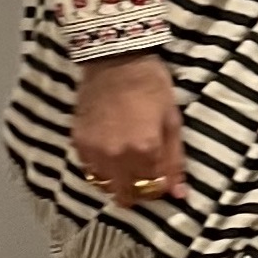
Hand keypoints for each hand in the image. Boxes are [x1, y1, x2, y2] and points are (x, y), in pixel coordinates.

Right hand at [72, 51, 183, 202]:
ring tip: (127, 167)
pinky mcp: (78, 143)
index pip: (153, 189)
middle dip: (139, 191)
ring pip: (106, 187)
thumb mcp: (172, 121)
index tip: (162, 177)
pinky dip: (101, 170)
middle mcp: (117, 157)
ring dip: (118, 183)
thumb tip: (180, 195)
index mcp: (146, 150)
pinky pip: (89, 170)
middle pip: (126, 195)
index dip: (160, 186)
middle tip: (145, 176)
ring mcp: (94, 152)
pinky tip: (110, 155)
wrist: (116, 61)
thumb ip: (175, 161)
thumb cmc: (151, 87)